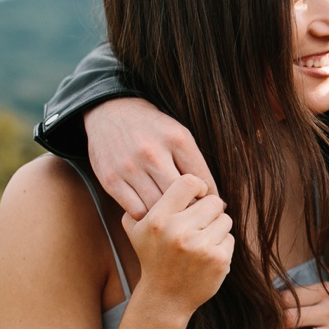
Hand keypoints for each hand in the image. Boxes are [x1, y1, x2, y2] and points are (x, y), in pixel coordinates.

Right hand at [86, 98, 216, 219]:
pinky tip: (149, 211)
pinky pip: (135, 211)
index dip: (208, 198)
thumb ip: (194, 164)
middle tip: (192, 216)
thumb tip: (217, 200)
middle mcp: (153, 152)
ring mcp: (129, 166)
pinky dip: (146, 216)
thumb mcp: (178, 135)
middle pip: (181, 196)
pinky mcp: (110, 179)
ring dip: (167, 216)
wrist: (111, 112)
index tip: (209, 206)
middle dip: (190, 210)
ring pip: (158, 207)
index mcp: (176, 138)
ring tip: (172, 216)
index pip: (202, 180)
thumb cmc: (153, 129)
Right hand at [123, 175, 233, 317]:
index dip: (197, 186)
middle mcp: (178, 232)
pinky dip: (221, 244)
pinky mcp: (218, 260)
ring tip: (199, 240)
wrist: (165, 297)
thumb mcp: (136, 228)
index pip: (189, 182)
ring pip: (225, 218)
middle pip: (213, 201)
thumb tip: (165, 172)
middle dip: (208, 210)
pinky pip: (229, 238)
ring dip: (217, 227)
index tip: (196, 196)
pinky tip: (205, 256)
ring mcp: (200, 247)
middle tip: (198, 223)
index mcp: (158, 219)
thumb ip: (144, 199)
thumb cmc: (152, 255)